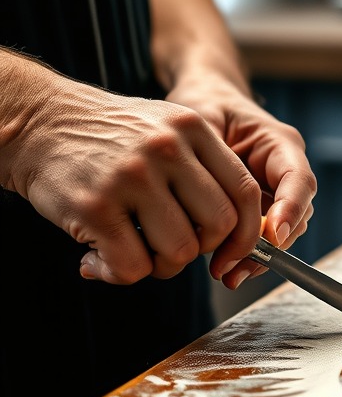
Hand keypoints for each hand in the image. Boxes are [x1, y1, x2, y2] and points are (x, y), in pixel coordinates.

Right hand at [0, 67, 262, 284]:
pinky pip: (132, 266)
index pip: (245, 190)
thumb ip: (203, 169)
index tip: (233, 253)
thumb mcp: (166, 130)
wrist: (39, 122)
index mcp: (194, 128)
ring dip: (159, 266)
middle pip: (218, 224)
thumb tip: (236, 231)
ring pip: (178, 251)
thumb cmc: (109, 137)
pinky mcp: (95, 206)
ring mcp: (133, 176)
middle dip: (200, 250)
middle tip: (171, 249)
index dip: (248, 231)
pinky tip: (97, 259)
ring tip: (132, 252)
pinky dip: (119, 275)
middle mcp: (169, 149)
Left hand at [165, 74, 315, 288]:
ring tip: (226, 273)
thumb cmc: (205, 104)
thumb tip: (206, 198)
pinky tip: (225, 268)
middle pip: (296, 213)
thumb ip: (208, 156)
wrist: (204, 101)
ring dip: (259, 257)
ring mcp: (274, 191)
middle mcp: (284, 170)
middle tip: (236, 266)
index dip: (290, 210)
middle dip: (272, 245)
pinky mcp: (259, 208)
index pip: (299, 180)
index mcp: (280, 143)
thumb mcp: (202, 120)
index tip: (272, 236)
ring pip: (282, 231)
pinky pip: (262, 236)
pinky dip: (248, 255)